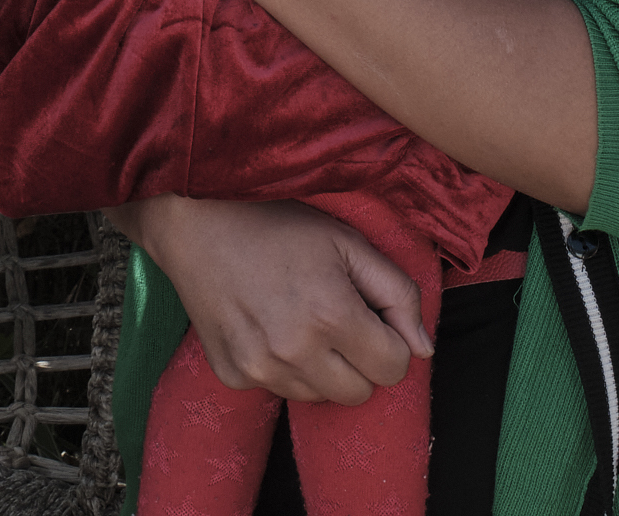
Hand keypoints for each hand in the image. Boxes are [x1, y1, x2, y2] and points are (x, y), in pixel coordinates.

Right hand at [119, 197, 430, 403]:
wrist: (194, 222)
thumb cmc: (275, 223)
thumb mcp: (347, 242)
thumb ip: (397, 293)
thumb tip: (423, 349)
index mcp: (331, 315)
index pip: (394, 367)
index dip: (389, 340)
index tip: (369, 314)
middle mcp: (295, 352)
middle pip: (359, 393)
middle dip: (360, 361)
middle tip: (336, 318)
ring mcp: (259, 368)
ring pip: (320, 396)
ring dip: (322, 368)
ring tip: (298, 319)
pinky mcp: (232, 375)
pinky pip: (279, 390)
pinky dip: (282, 368)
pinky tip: (267, 325)